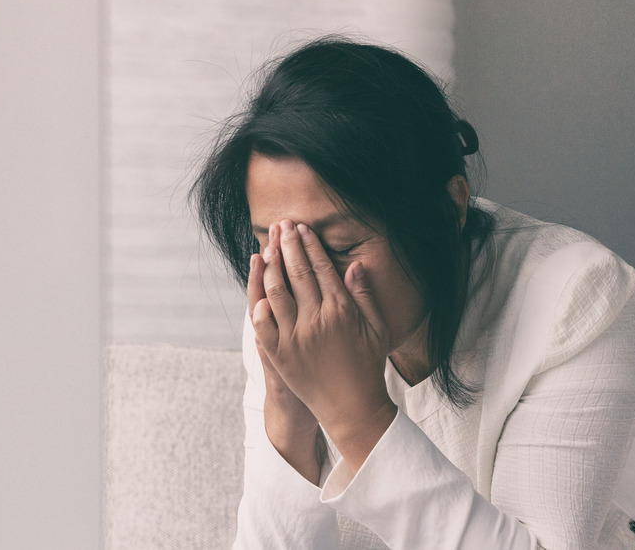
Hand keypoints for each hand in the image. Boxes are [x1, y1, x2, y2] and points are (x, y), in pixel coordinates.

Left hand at [250, 219, 396, 471]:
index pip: (321, 268)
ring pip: (276, 292)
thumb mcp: (377, 329)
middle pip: (297, 273)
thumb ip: (364, 295)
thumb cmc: (369, 367)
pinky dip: (259, 304)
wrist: (352, 408)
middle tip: (282, 226)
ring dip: (270, 267)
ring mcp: (295, 337)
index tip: (302, 228)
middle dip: (288, 246)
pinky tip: (257, 288)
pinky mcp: (280, 355)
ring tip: (268, 248)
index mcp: (341, 311)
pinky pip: (263, 324)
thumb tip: (353, 265)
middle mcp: (316, 320)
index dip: (310, 246)